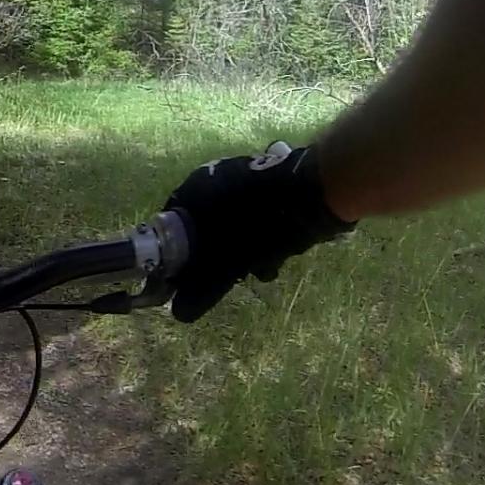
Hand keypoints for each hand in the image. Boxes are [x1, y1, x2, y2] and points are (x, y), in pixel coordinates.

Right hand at [164, 143, 355, 321]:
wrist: (311, 197)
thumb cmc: (256, 229)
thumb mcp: (224, 268)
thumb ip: (200, 291)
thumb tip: (179, 313)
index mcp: (192, 189)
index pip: (173, 225)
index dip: (181, 253)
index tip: (193, 274)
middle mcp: (212, 175)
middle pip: (206, 225)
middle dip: (219, 255)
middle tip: (234, 275)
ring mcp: (243, 171)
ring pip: (234, 220)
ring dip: (245, 247)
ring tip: (263, 269)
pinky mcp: (270, 174)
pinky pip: (256, 210)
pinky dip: (262, 231)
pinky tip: (278, 252)